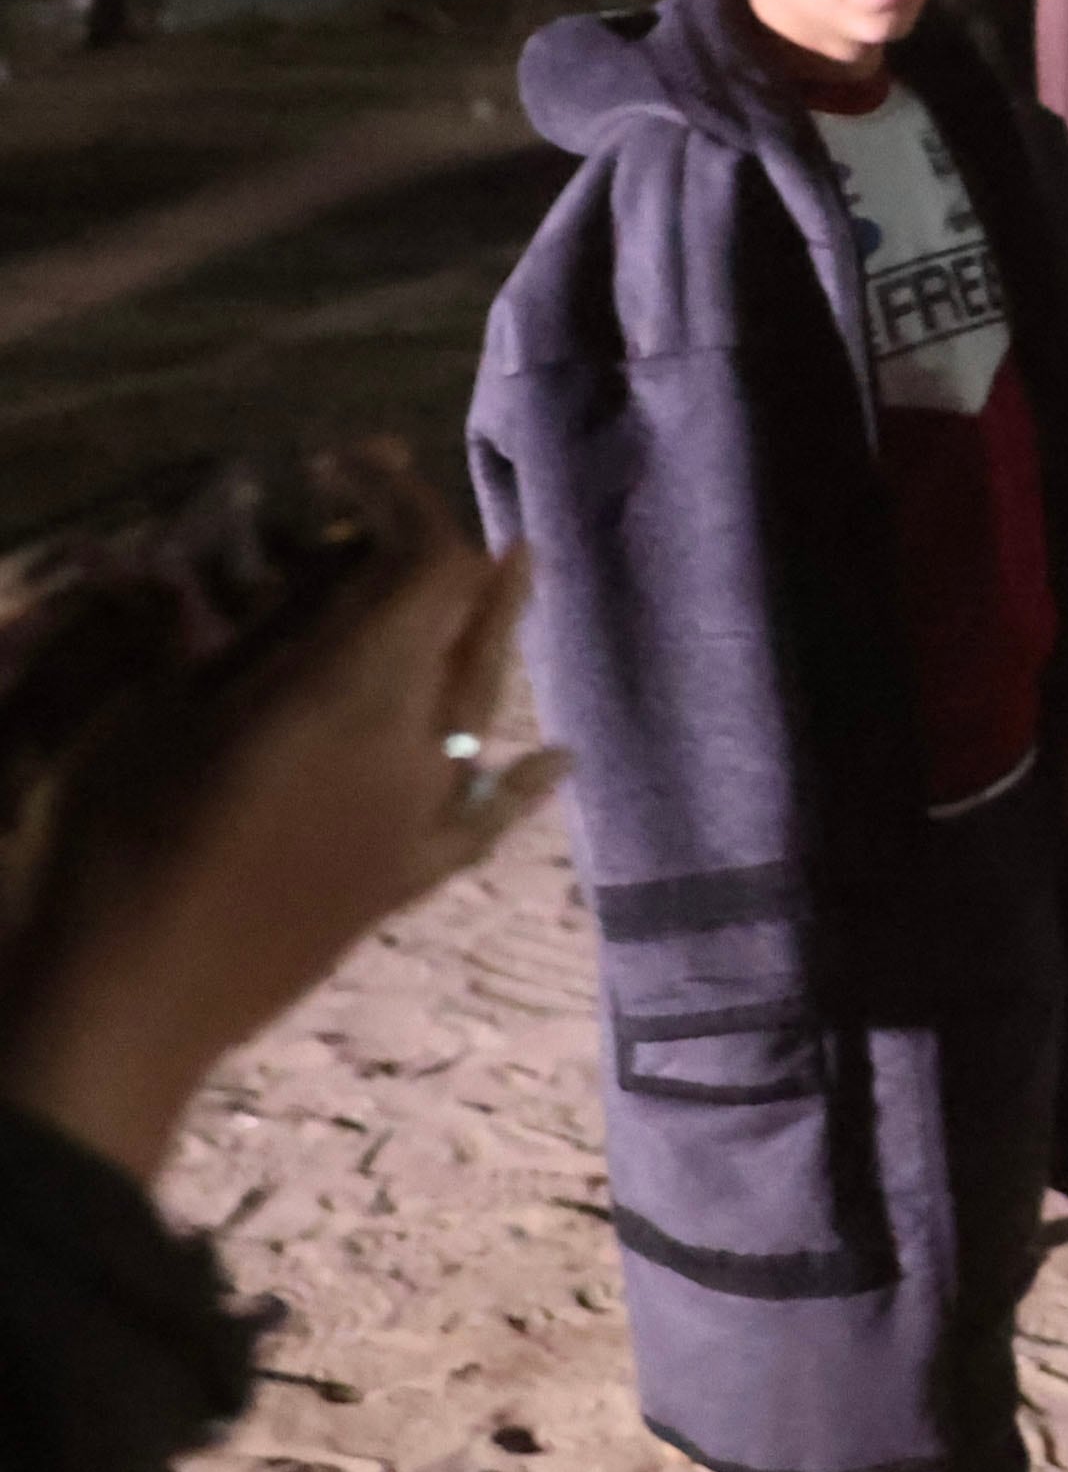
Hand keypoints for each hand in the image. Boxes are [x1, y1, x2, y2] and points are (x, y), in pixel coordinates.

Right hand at [2, 448, 568, 1178]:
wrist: (114, 1010)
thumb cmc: (100, 849)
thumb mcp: (131, 717)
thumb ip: (183, 635)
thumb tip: (176, 564)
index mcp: (347, 693)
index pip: (421, 563)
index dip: (397, 499)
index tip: (346, 461)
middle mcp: (411, 748)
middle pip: (462, 623)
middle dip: (439, 554)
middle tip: (395, 507)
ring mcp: (416, 820)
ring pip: (481, 703)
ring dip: (488, 634)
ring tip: (508, 573)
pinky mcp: (399, 885)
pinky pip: (483, 825)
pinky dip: (522, 782)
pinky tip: (562, 760)